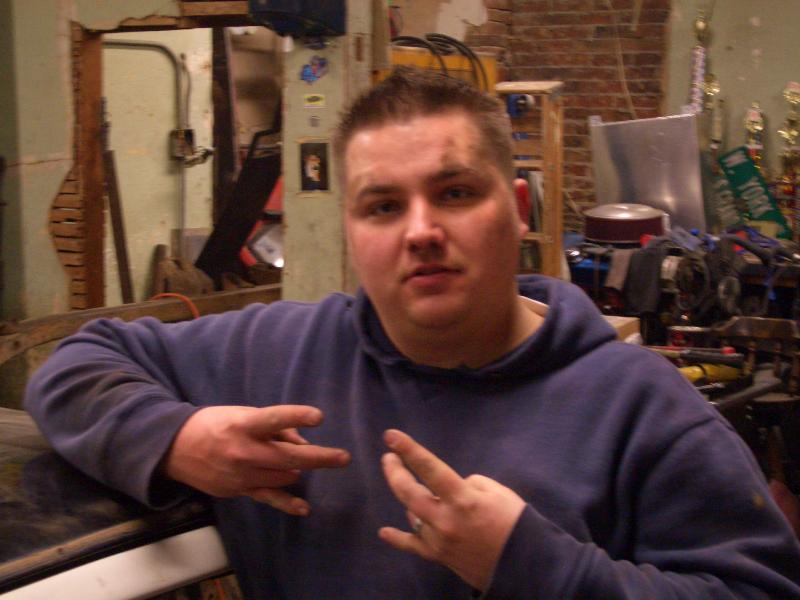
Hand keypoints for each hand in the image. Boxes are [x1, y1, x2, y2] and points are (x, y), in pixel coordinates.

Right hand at [163, 405, 350, 514]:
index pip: (274, 419)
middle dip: (319, 457)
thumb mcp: (243, 414)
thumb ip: (274, 427)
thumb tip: (302, 442)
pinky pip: (268, 497)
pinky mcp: (239, 490)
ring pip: (283, 475)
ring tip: (305, 463)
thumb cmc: (216, 424)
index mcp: (243, 425)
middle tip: (343, 458)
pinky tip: (304, 508)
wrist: (176, 449)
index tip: (319, 417)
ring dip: (300, 469)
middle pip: (288, 456)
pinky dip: (287, 503)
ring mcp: (241, 474)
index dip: (296, 417)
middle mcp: (243, 451)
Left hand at [378, 429, 524, 590]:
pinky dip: (398, 538)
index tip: (390, 436)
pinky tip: (384, 532)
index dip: (409, 450)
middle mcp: (445, 519)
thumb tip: (448, 489)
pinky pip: (413, 545)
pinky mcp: (439, 557)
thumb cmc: (515, 522)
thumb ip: (468, 484)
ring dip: (411, 501)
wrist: (524, 565)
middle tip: (389, 458)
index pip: (430, 469)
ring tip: (415, 491)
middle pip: (408, 492)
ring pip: (411, 515)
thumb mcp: (497, 492)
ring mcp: (439, 540)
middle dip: (395, 471)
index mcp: (463, 499)